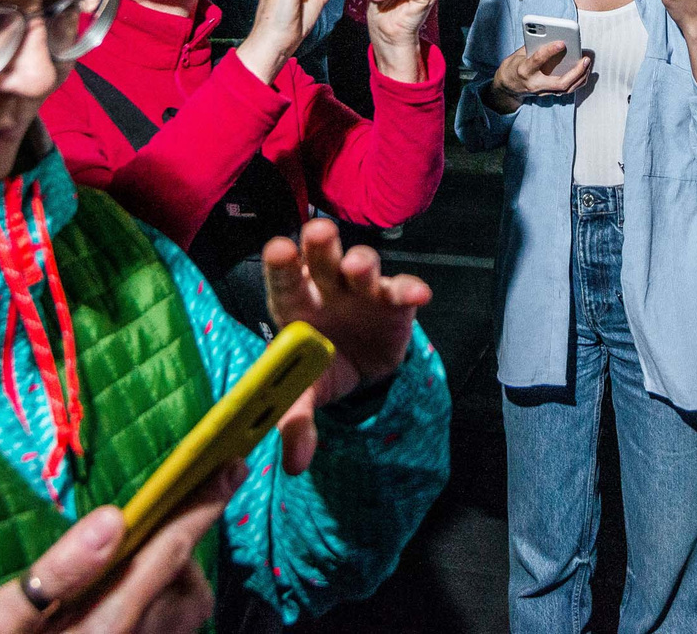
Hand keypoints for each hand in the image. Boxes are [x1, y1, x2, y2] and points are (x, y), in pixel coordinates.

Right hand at [0, 462, 240, 633]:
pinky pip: (170, 630)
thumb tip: (112, 520)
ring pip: (186, 612)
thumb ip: (57, 572)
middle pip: (188, 588)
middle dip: (177, 552)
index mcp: (106, 625)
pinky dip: (161, 608)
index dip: (202, 506)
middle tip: (139, 533)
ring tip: (120, 574)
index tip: (231, 466)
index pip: (169, 554)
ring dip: (170, 583)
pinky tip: (120, 603)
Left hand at [261, 218, 429, 464]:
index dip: (280, 264)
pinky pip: (401, 290)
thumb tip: (295, 464)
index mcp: (294, 306)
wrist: (361, 370)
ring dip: (361, 263)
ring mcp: (361, 292)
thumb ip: (296, 421)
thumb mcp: (306, 394)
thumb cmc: (322, 368)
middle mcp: (325, 289)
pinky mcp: (394, 302)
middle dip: (320, 245)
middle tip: (319, 232)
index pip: (283, 280)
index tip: (279, 249)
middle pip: (319, 259)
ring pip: (361, 266)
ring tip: (358, 266)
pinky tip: (417, 293)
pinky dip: (409, 288)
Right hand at [488, 38, 590, 110]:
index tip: (562, 42)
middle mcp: (535, 84)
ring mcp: (543, 92)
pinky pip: (567, 90)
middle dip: (576, 72)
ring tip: (587, 64)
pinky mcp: (549, 94)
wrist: (507, 87)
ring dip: (580, 77)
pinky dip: (577, 81)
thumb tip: (552, 36)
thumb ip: (534, 46)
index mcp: (524, 70)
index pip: (538, 60)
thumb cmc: (514, 66)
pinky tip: (584, 71)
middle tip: (585, 59)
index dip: (549, 51)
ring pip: (566, 89)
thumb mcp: (519, 54)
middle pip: (559, 83)